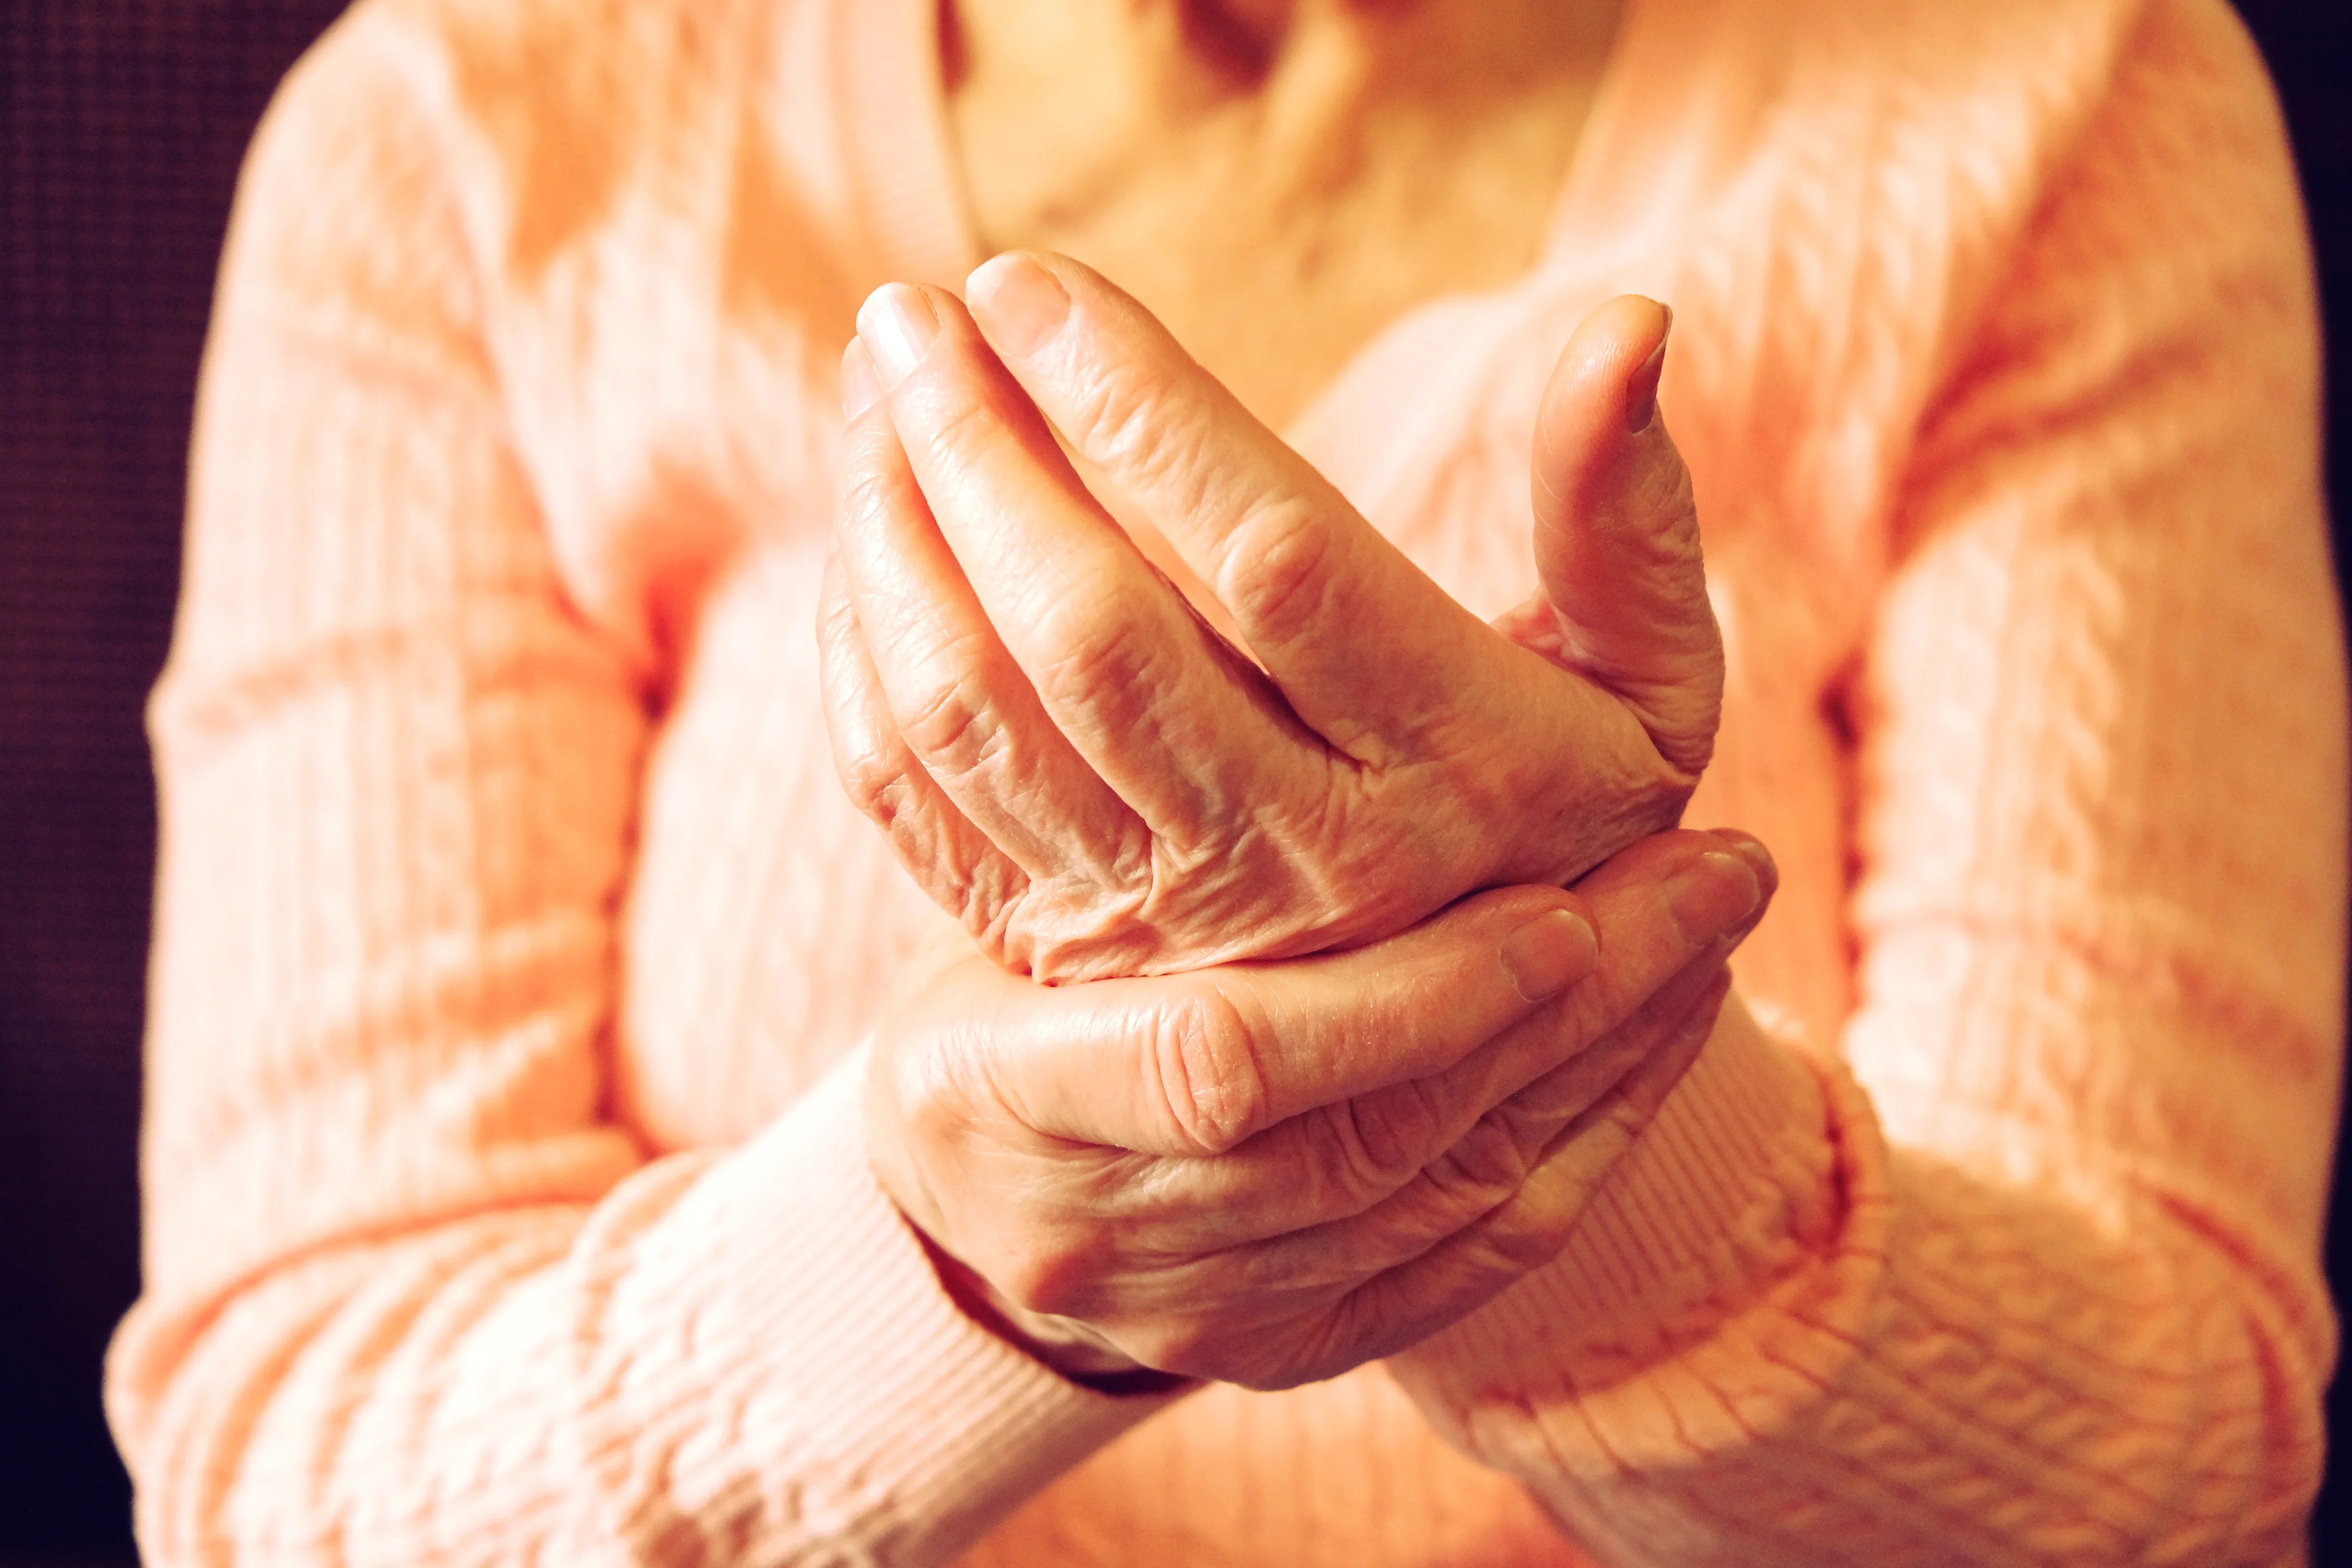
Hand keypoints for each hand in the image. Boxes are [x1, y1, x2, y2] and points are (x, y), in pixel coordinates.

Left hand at [821, 252, 1719, 982]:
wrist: (1473, 1031)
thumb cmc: (1553, 802)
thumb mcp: (1641, 681)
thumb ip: (1622, 516)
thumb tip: (1626, 322)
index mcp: (1454, 770)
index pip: (1274, 561)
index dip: (1140, 410)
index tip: (1029, 281)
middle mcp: (1300, 863)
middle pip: (1093, 636)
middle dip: (977, 452)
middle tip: (910, 309)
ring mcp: (1163, 924)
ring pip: (977, 714)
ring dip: (894, 534)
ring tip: (875, 384)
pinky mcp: (1060, 950)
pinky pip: (915, 800)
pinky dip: (863, 656)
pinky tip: (867, 531)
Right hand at [865, 828, 1772, 1389]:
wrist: (955, 1191)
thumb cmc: (988, 978)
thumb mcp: (990, 868)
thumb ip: (1112, 752)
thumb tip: (1250, 556)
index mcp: (999, 1090)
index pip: (1224, 1060)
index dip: (1406, 992)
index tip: (1561, 903)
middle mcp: (1101, 1231)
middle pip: (1369, 1142)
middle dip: (1554, 1011)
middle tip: (1710, 875)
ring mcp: (1200, 1309)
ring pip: (1438, 1203)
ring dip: (1593, 1067)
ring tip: (1708, 932)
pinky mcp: (1284, 1350)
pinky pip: (1465, 1267)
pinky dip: (1581, 1150)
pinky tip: (1658, 1045)